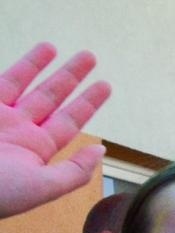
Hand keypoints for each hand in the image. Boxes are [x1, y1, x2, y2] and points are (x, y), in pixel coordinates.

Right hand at [0, 44, 110, 217]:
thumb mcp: (41, 187)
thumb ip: (74, 171)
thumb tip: (100, 150)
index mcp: (35, 149)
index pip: (68, 121)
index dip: (87, 102)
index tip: (105, 84)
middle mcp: (17, 129)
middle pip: (50, 96)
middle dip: (69, 76)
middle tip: (89, 56)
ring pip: (22, 83)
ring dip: (38, 63)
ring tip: (55, 46)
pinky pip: (0, 82)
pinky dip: (16, 68)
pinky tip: (29, 53)